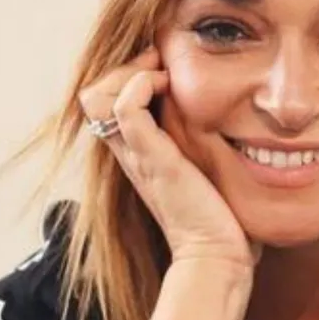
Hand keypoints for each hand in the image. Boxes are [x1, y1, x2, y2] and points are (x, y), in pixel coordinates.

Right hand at [78, 48, 257, 269]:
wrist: (217, 254)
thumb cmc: (218, 218)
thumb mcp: (203, 168)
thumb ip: (199, 144)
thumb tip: (227, 116)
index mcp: (137, 153)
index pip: (103, 102)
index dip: (125, 75)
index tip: (164, 68)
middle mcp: (129, 152)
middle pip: (91, 95)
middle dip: (124, 67)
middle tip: (161, 65)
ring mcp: (137, 155)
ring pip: (96, 97)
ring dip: (128, 73)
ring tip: (163, 76)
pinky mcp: (152, 159)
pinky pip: (124, 109)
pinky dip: (140, 85)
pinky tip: (169, 87)